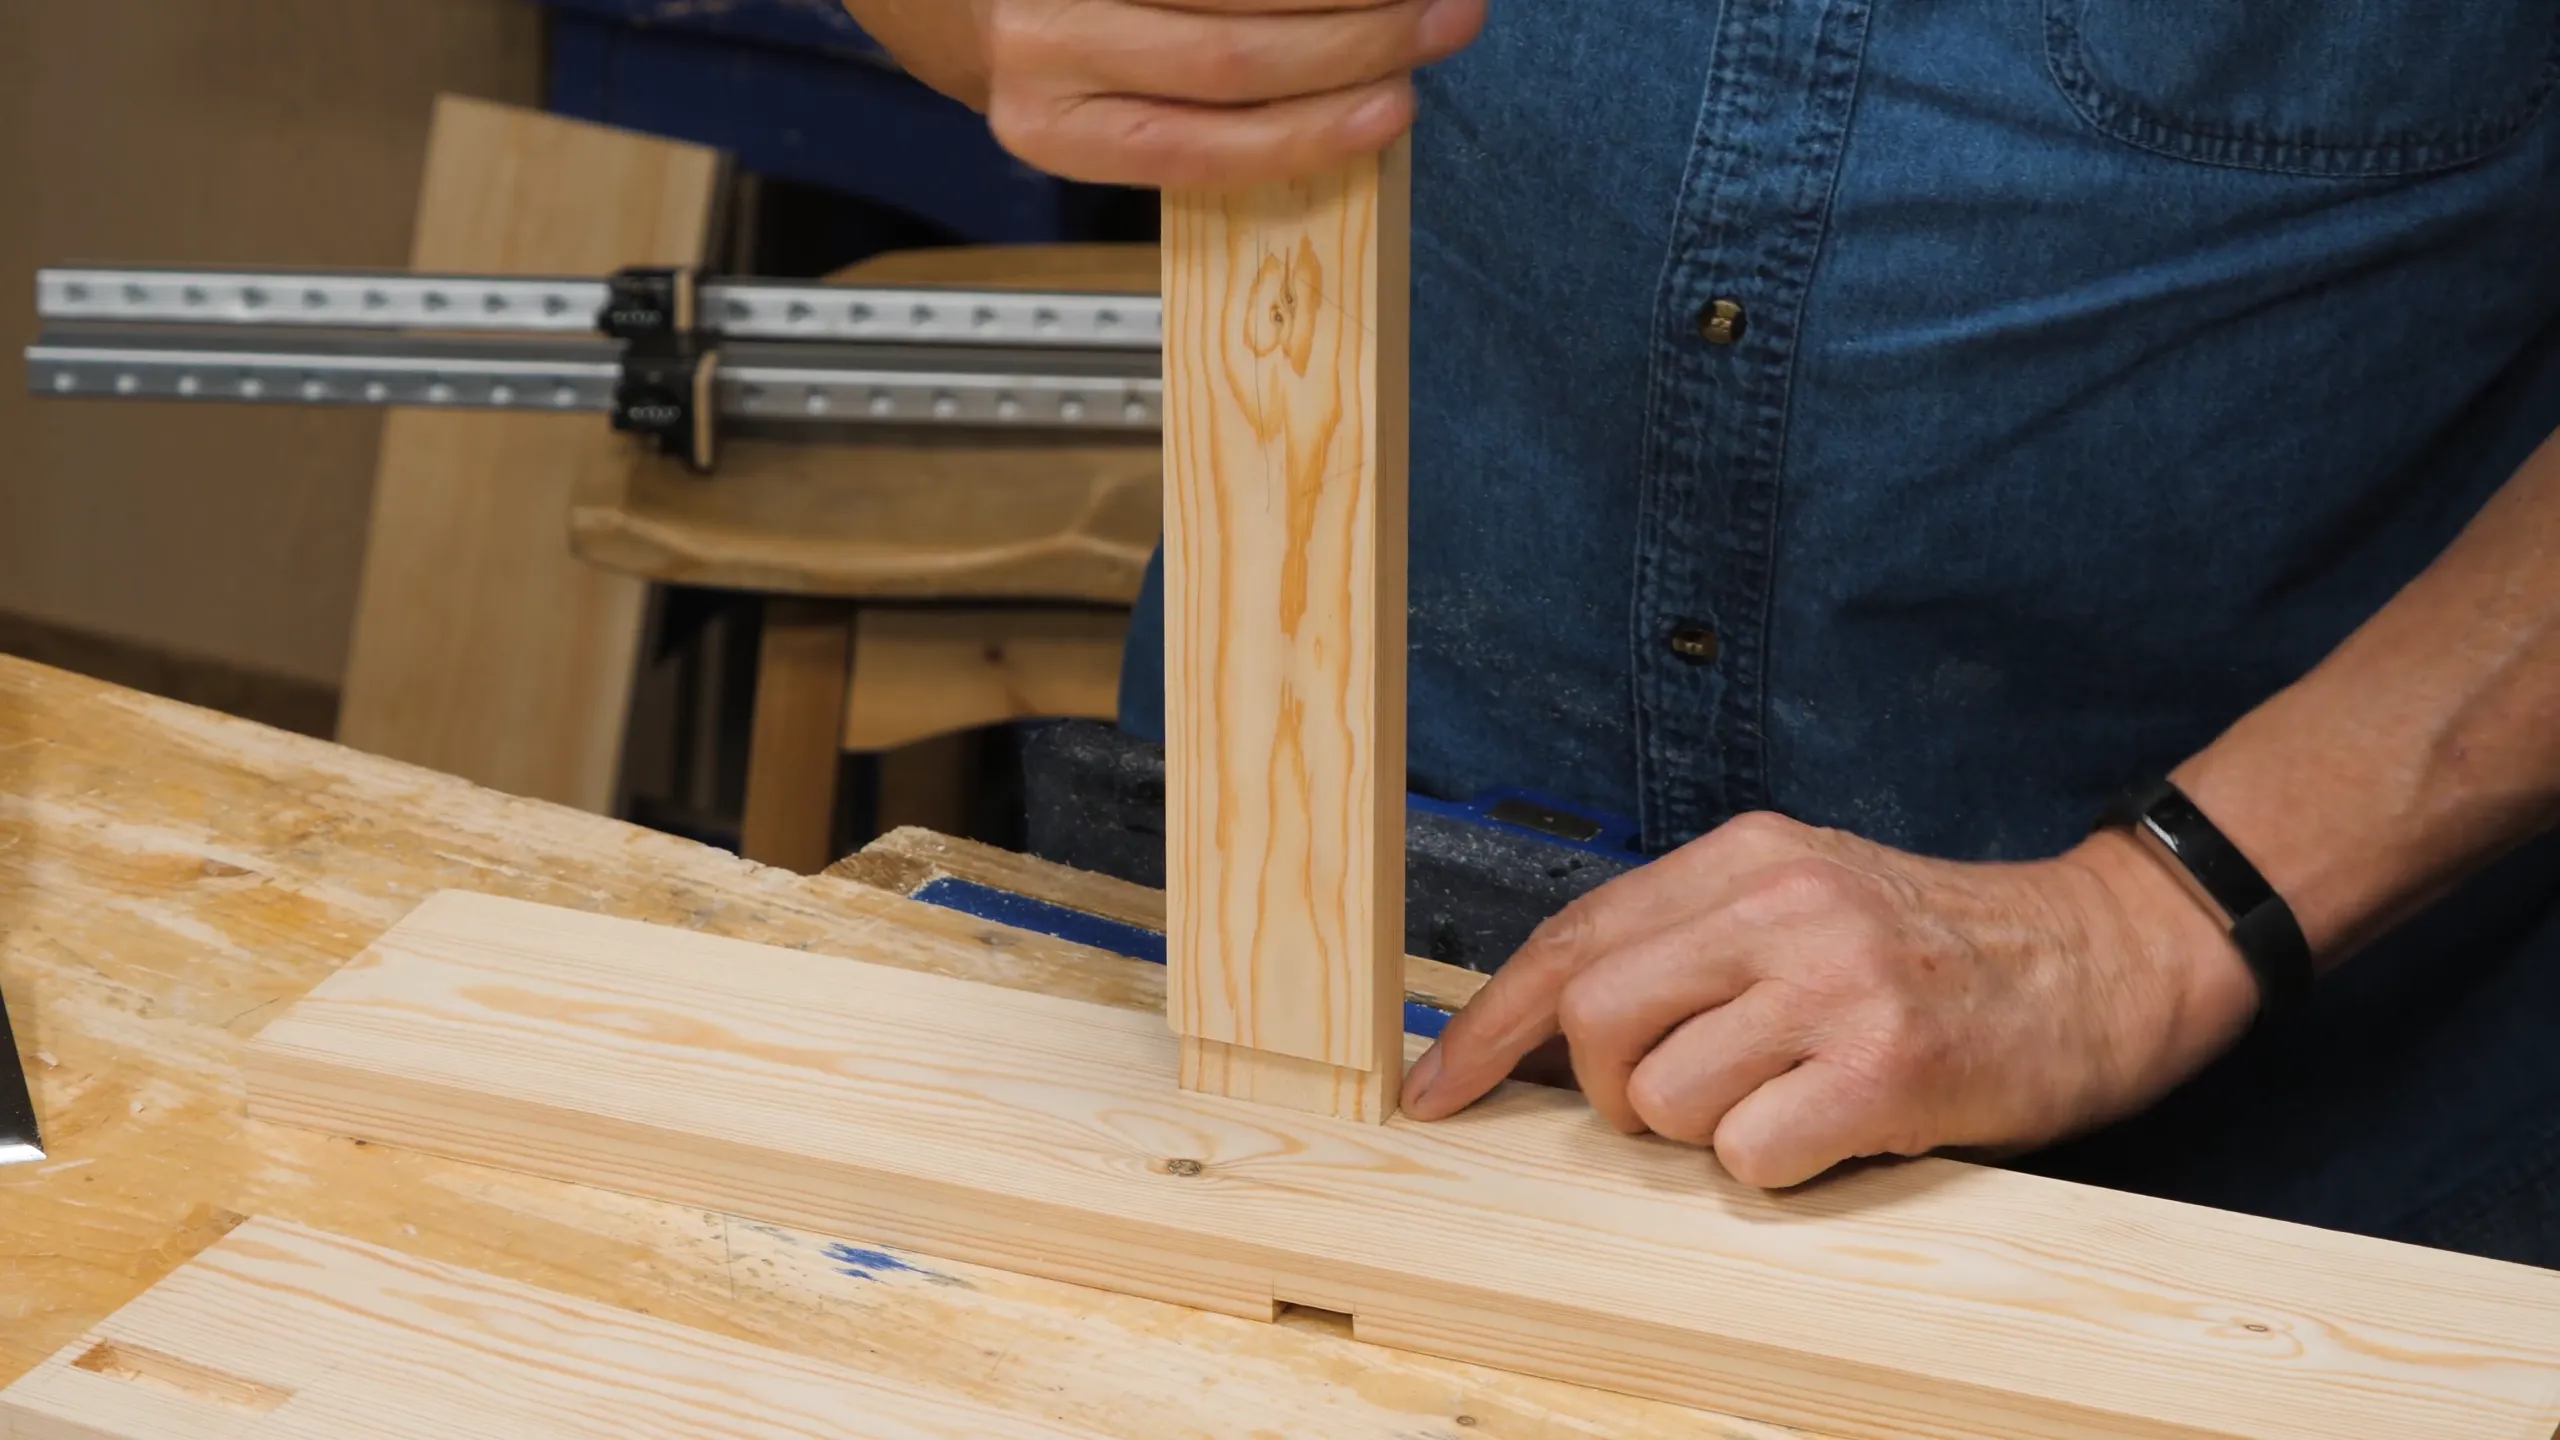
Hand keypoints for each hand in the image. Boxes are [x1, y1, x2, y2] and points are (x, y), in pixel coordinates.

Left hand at [975, 0, 1486, 186]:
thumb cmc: (1040, 42)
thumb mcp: (1090, 106)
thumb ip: (1192, 121)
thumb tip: (1344, 111)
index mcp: (1051, 127)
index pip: (1196, 146)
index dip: (1309, 135)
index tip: (1396, 113)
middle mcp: (1040, 46)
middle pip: (1227, 57)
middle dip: (1357, 43)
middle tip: (1445, 21)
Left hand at [1400, 812, 2263, 1187]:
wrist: (2107, 956)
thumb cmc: (1936, 946)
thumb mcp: (1802, 896)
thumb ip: (1686, 941)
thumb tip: (1547, 1031)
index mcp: (1743, 855)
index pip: (1571, 938)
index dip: (1486, 1024)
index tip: (1432, 1087)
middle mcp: (1779, 905)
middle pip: (1595, 1018)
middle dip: (1607, 1089)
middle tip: (1675, 1102)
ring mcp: (1834, 982)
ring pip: (1665, 1099)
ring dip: (1703, 1132)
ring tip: (1785, 1102)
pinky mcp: (1888, 1066)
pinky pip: (1751, 1155)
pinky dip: (1772, 1166)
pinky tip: (1834, 1131)